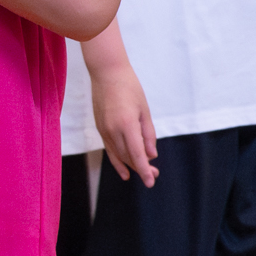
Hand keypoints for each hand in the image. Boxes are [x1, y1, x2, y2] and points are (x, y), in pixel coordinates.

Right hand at [92, 60, 158, 186]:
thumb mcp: (144, 110)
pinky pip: (110, 149)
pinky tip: (124, 170)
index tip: (150, 182)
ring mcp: (103, 129)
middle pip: (127, 156)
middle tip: (155, 175)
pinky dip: (117, 160)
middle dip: (141, 167)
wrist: (106, 73)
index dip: (144, 170)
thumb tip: (151, 155)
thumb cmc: (130, 88)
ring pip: (118, 154)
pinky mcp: (100, 128)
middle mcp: (112, 130)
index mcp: (126, 124)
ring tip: (145, 172)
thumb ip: (148, 134)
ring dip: (131, 165)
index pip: (136, 154)